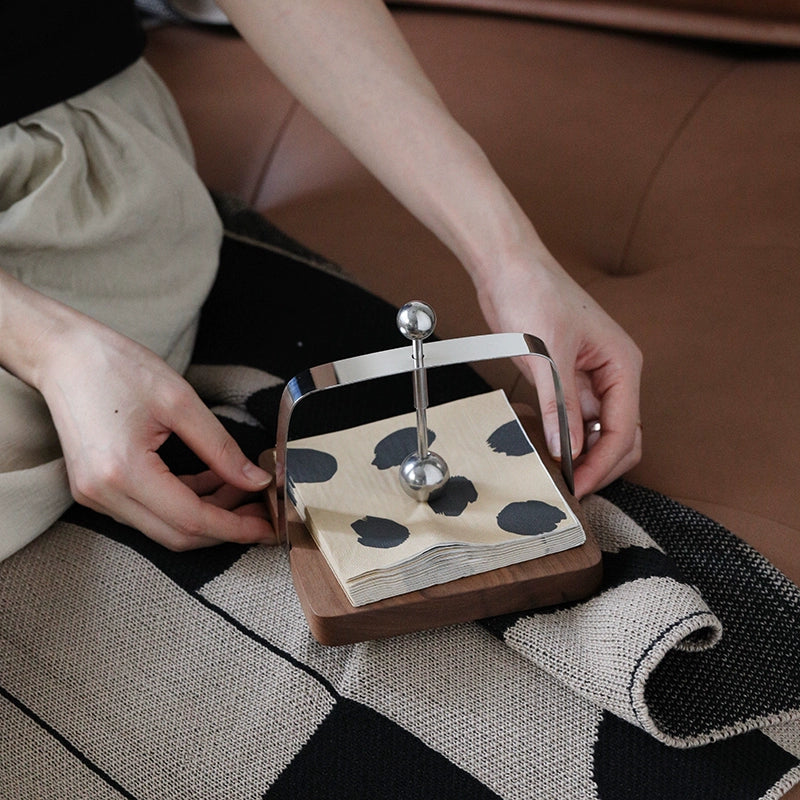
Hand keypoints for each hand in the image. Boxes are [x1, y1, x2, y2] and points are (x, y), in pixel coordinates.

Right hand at [36, 313, 276, 550]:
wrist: (62, 354)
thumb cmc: (115, 367)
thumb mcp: (180, 401)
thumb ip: (222, 448)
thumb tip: (256, 480)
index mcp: (123, 472)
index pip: (191, 520)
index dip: (235, 528)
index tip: (268, 526)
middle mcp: (103, 493)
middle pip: (177, 535)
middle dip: (225, 527)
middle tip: (260, 511)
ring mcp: (95, 495)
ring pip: (164, 527)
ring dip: (206, 514)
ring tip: (241, 488)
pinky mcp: (95, 489)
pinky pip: (148, 511)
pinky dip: (183, 503)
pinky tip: (211, 481)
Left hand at [475, 253, 642, 498]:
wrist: (506, 266)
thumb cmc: (534, 293)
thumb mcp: (547, 354)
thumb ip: (558, 406)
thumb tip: (568, 454)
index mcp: (623, 365)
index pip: (624, 429)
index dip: (603, 463)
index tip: (577, 486)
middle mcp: (612, 374)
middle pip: (620, 435)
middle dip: (600, 464)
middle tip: (570, 488)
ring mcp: (588, 378)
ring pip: (595, 430)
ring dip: (580, 454)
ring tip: (555, 473)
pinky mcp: (563, 378)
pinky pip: (571, 417)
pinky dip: (562, 436)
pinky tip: (543, 446)